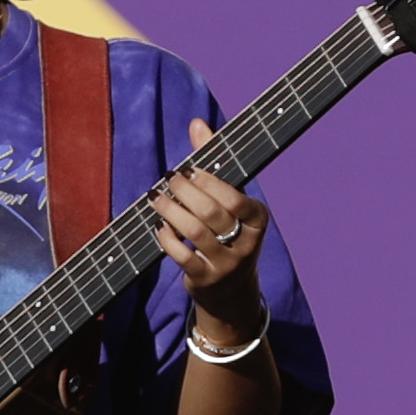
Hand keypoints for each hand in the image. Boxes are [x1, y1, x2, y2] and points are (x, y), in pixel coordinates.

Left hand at [147, 118, 270, 344]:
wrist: (231, 291)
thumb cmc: (228, 233)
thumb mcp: (229, 202)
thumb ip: (214, 162)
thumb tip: (197, 123)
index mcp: (258, 219)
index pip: (235, 196)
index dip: (208, 180)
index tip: (188, 168)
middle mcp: (246, 243)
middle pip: (211, 211)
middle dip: (185, 191)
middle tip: (168, 178)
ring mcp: (226, 264)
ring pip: (194, 231)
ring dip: (170, 210)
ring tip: (156, 197)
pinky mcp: (205, 279)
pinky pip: (181, 255)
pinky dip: (166, 237)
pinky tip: (158, 225)